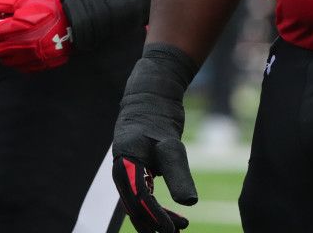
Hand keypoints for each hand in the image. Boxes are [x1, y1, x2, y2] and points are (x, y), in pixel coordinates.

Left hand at [0, 0, 71, 70]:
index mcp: (15, 27)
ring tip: (16, 40)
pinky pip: (18, 66)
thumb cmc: (47, 8)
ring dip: (4, 51)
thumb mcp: (22, 1)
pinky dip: (16, 59)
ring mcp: (29, 58)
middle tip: (3, 33)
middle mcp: (20, 45)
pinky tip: (25, 49)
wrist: (74, 24)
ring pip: (4, 60)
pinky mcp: (37, 66)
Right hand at [111, 44, 198, 232]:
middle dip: (154, 223)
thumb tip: (190, 202)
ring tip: (181, 227)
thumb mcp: (171, 145)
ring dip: (157, 217)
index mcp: (125, 163)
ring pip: (139, 202)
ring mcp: (128, 170)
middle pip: (135, 206)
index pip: (139, 198)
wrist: (151, 93)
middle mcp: (122, 169)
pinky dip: (157, 205)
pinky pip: (144, 193)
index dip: (155, 216)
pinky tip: (176, 212)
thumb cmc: (159, 116)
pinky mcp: (137, 168)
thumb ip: (178, 173)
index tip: (171, 229)